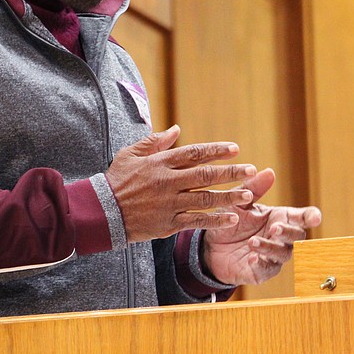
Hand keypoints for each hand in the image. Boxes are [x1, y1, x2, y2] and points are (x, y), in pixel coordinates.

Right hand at [106, 125, 258, 242]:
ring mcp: (169, 204)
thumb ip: (154, 141)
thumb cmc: (117, 180)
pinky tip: (232, 218)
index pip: (194, 153)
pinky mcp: (168, 223)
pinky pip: (197, 221)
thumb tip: (176, 130)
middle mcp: (168, 182)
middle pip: (206, 175)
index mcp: (160, 163)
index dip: (216, 150)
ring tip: (248, 195)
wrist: (102, 212)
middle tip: (251, 170)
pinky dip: (215, 220)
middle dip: (231, 172)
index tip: (235, 149)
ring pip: (206, 199)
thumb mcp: (130, 154)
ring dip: (229, 196)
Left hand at [201, 168, 321, 285]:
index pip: (301, 217)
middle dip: (288, 232)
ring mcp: (273, 256)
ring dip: (270, 247)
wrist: (210, 246)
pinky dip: (261, 264)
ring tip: (253, 242)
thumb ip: (253, 189)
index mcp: (280, 218)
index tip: (315, 217)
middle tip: (275, 228)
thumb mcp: (239, 202)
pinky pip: (267, 270)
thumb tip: (269, 172)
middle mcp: (280, 238)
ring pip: (283, 254)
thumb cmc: (230, 221)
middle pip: (296, 236)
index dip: (311, 217)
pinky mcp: (261, 272)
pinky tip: (252, 258)